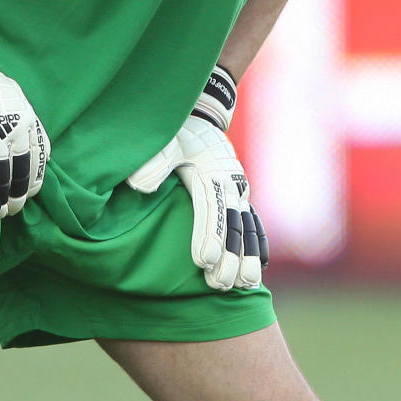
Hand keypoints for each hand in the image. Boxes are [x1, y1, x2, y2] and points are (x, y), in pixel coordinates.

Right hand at [0, 4, 49, 221]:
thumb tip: (35, 147)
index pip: (36, 159)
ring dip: (1, 203)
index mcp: (26, 120)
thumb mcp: (13, 96)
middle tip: (13, 209)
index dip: (32, 181)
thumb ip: (24, 121)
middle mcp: (13, 132)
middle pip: (21, 174)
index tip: (27, 193)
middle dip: (18, 196)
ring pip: (2, 182)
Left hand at [127, 66, 267, 290]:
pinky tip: (261, 267)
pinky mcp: (242, 194)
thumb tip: (139, 186)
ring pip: (248, 227)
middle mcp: (230, 184)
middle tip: (221, 284)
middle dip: (229, 257)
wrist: (204, 115)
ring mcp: (239, 190)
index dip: (208, 236)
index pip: (210, 210)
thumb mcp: (164, 140)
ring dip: (248, 257)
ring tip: (246, 285)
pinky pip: (255, 222)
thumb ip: (153, 162)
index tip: (203, 261)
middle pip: (232, 225)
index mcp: (209, 173)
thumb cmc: (179, 132)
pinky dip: (259, 244)